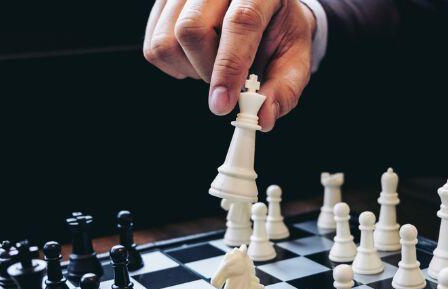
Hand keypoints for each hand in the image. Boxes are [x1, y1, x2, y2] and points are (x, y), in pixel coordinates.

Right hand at [143, 0, 315, 130]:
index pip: (240, 22)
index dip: (229, 67)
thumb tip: (263, 118)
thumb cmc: (279, 32)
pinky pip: (154, 43)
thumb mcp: (294, 59)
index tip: (224, 104)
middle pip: (193, 29)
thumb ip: (283, 90)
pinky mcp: (165, 1)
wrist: (266, 9)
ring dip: (189, 68)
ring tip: (213, 66)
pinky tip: (197, 59)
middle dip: (207, 70)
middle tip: (227, 82)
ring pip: (167, 38)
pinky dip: (174, 64)